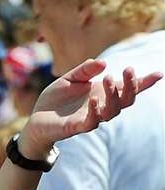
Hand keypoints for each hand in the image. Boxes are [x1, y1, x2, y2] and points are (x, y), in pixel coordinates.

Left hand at [20, 59, 161, 156]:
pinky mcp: (77, 127)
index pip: (128, 88)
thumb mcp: (69, 79)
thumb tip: (102, 63)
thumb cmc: (56, 100)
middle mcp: (102, 106)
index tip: (159, 74)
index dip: (144, 83)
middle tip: (128, 69)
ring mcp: (92, 118)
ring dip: (114, 95)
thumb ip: (84, 70)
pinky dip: (96, 111)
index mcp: (103, 94)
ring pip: (113, 111)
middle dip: (131, 85)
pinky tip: (94, 100)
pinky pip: (92, 122)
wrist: (36, 120)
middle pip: (127, 99)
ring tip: (107, 79)